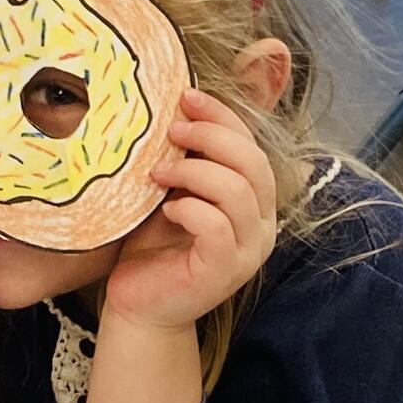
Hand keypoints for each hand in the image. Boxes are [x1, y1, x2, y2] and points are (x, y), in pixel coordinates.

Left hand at [105, 89, 276, 331]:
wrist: (139, 306)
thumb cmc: (154, 246)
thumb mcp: (173, 192)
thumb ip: (187, 160)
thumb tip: (177, 107)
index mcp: (256, 202)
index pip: (252, 146)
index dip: (223, 117)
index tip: (186, 96)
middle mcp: (262, 226)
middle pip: (253, 163)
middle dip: (211, 137)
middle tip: (171, 130)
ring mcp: (247, 252)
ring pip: (237, 191)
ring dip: (193, 173)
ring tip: (158, 174)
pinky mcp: (224, 272)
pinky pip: (216, 226)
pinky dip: (190, 209)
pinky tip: (167, 210)